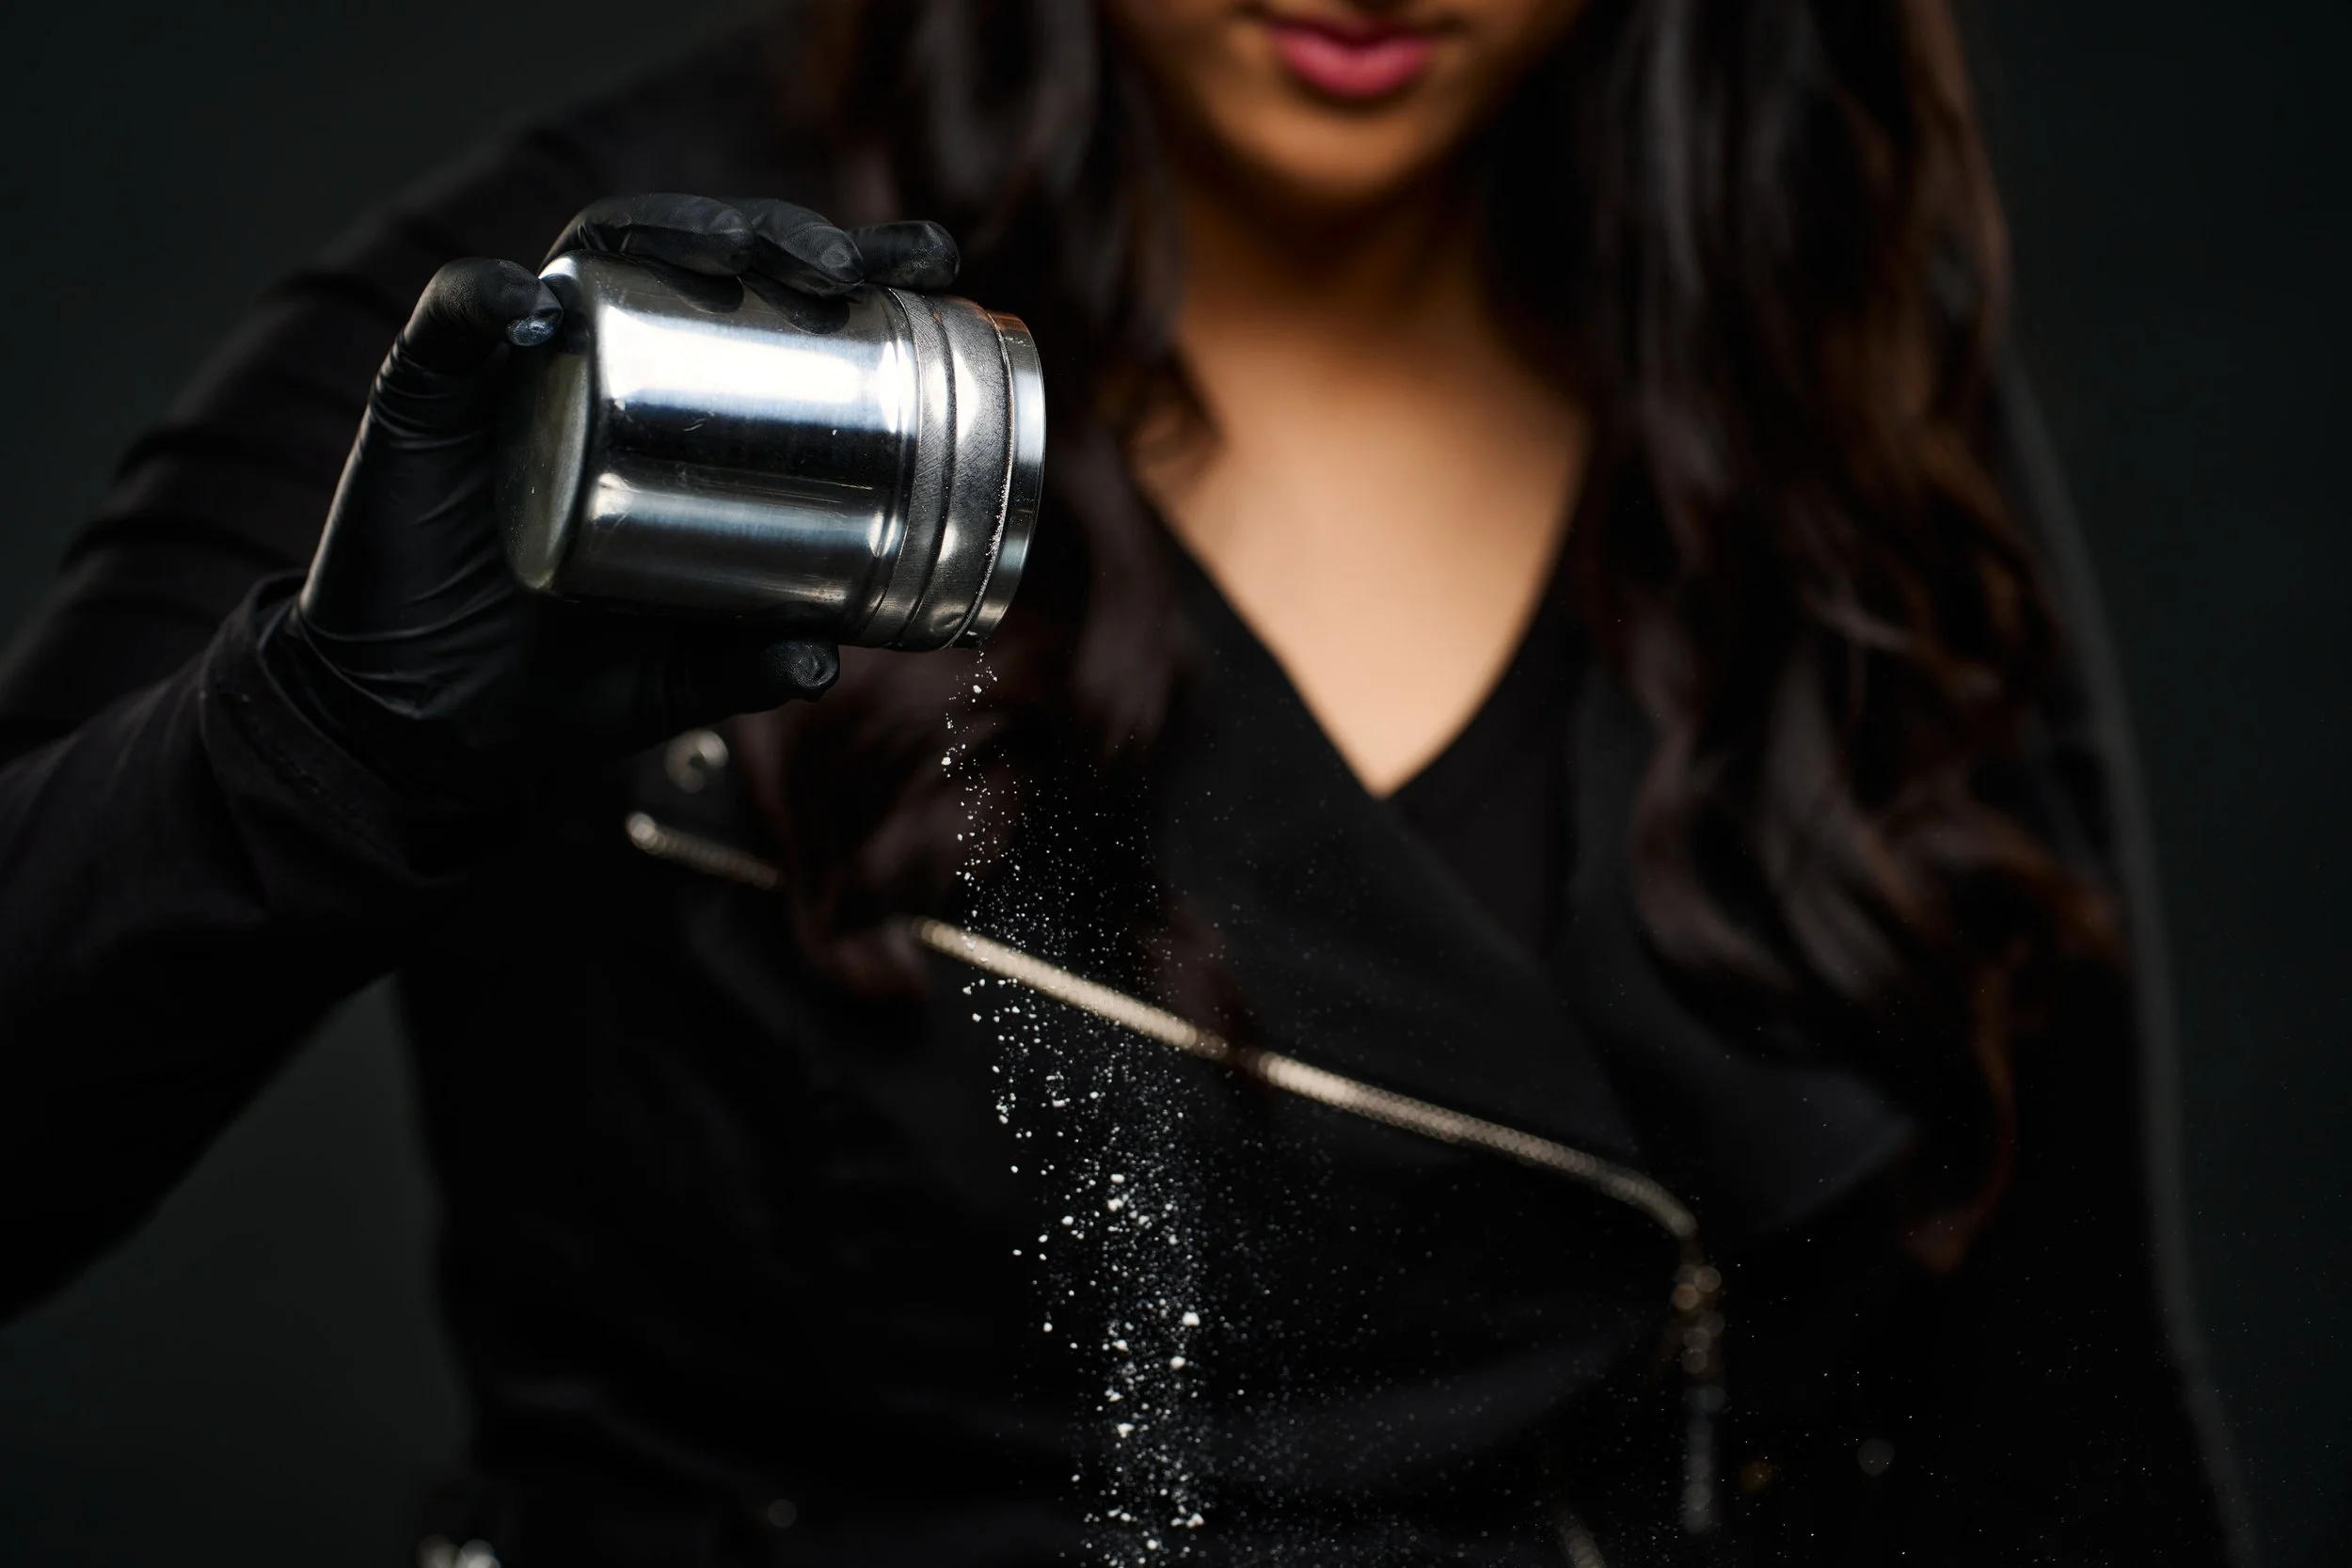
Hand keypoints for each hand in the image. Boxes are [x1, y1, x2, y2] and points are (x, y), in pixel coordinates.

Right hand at [262, 195, 959, 805]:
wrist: (423, 726)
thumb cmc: (561, 685)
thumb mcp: (673, 681)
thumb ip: (742, 669)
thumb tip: (824, 665)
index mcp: (682, 411)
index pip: (775, 307)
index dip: (852, 267)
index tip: (934, 265)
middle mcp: (608, 363)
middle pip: (699, 254)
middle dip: (780, 236)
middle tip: (843, 265)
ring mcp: (519, 366)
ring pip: (594, 249)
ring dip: (666, 230)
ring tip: (730, 257)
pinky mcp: (426, 388)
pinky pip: (453, 314)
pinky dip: (488, 299)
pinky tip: (538, 311)